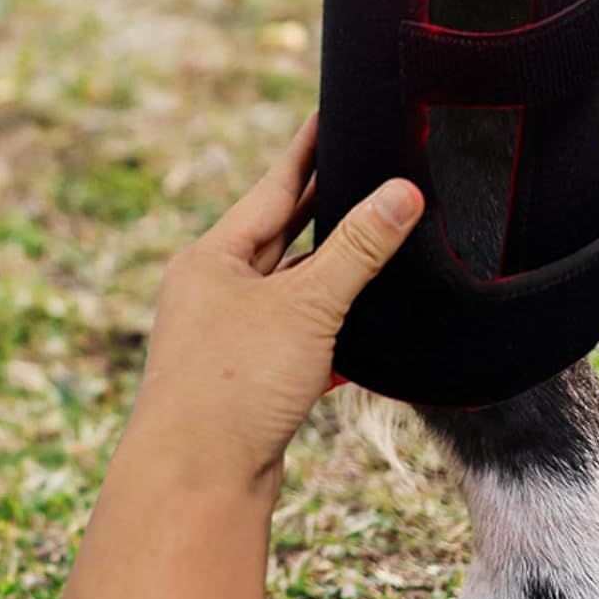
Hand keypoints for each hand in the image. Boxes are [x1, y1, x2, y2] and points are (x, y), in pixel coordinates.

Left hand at [124, 114, 422, 494]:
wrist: (195, 485)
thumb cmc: (234, 385)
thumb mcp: (304, 306)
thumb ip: (357, 248)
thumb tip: (403, 191)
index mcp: (212, 257)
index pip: (273, 188)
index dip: (308, 150)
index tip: (331, 113)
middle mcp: (214, 291)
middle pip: (281, 236)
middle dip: (325, 205)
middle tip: (366, 163)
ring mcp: (228, 338)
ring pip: (292, 291)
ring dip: (334, 271)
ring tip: (377, 237)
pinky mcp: (249, 383)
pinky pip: (300, 342)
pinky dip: (334, 331)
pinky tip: (367, 330)